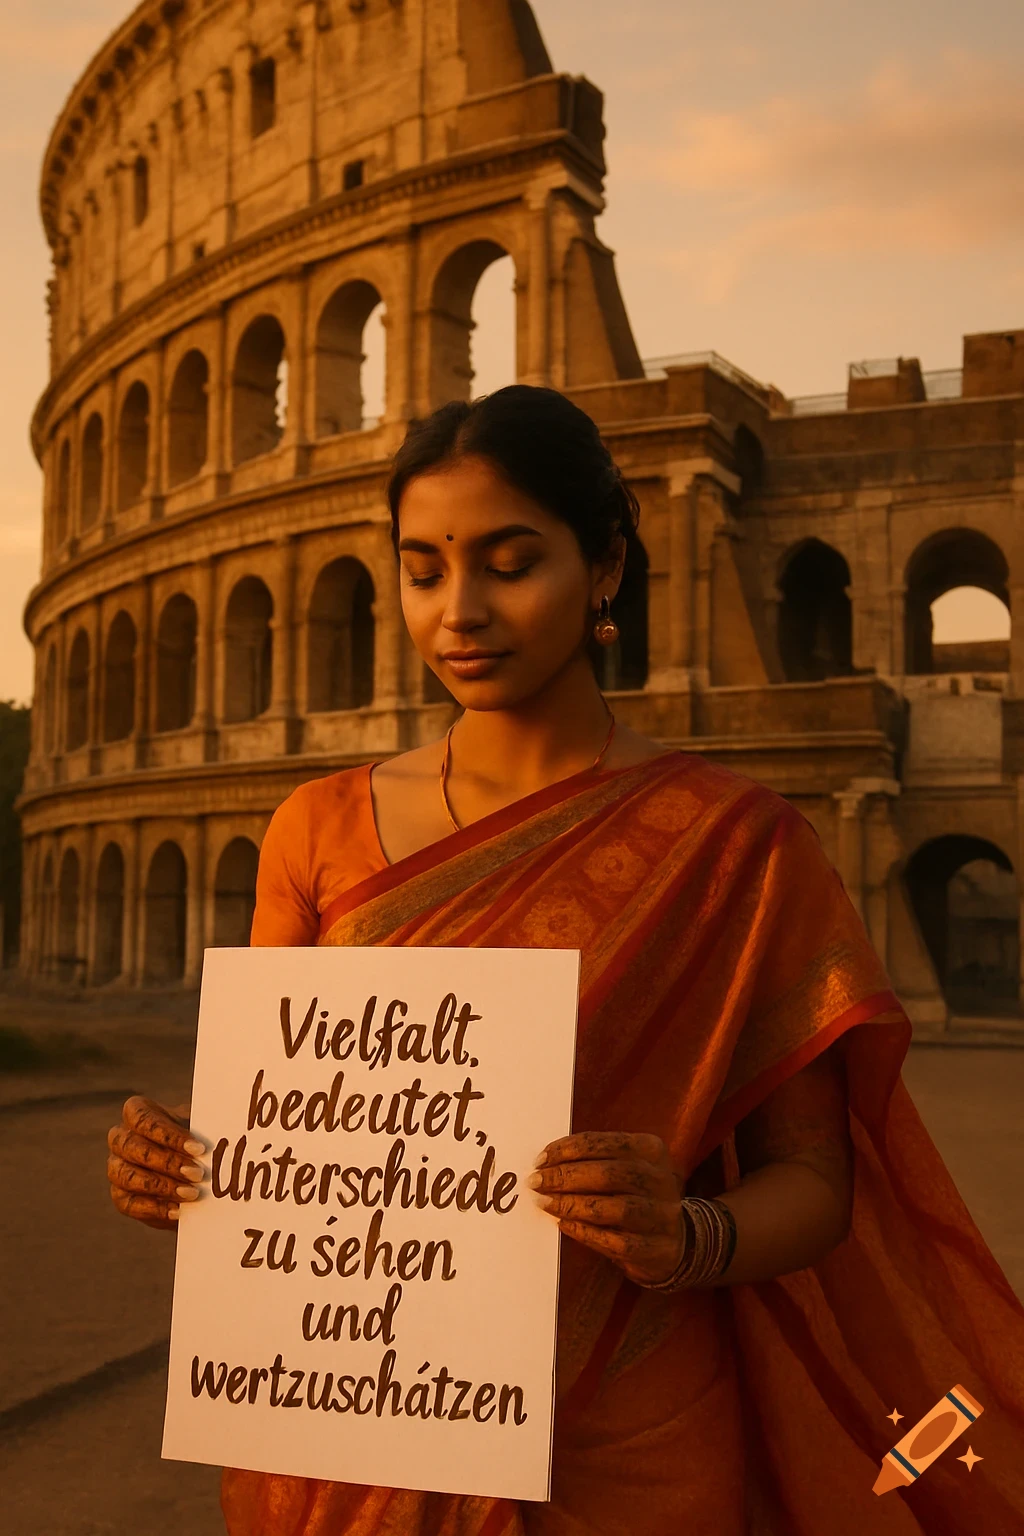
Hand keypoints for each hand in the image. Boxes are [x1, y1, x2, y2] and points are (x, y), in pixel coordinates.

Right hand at [107, 1097, 205, 1230]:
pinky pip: (129, 1204)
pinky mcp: (120, 1197)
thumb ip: (202, 1130)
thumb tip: (218, 1135)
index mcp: (139, 1114)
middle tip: (198, 1174)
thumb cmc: (197, 1145)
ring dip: (162, 1186)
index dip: (165, 1133)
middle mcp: (121, 1139)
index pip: (139, 1116)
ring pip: (127, 1176)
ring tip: (192, 1193)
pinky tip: (178, 1210)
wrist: (195, 1178)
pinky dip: (155, 1208)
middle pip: (131, 1146)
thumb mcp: (200, 1131)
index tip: (197, 1148)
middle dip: (166, 1162)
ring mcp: (116, 1168)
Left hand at [529, 1131, 682, 1285]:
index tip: (540, 1159)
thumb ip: (593, 1161)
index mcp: (651, 1150)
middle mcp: (662, 1180)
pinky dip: (585, 1232)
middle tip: (536, 1181)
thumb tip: (546, 1162)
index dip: (567, 1149)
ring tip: (545, 1202)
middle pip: (609, 1173)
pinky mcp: (657, 1249)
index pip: (604, 1143)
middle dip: (566, 1176)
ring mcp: (663, 1215)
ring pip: (615, 1208)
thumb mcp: (625, 1168)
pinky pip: (616, 1241)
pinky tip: (564, 1224)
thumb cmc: (636, 1196)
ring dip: (573, 1204)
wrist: (676, 1241)